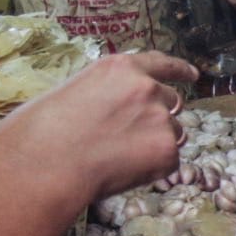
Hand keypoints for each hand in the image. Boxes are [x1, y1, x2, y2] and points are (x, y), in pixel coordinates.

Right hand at [0, 52, 197, 206]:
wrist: (43, 166)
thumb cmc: (42, 132)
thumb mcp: (73, 92)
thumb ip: (107, 92)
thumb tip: (118, 107)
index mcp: (121, 68)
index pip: (161, 63)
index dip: (180, 70)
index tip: (193, 74)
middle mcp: (147, 88)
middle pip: (171, 101)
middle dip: (159, 116)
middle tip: (134, 134)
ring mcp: (160, 119)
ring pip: (173, 132)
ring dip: (155, 142)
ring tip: (117, 155)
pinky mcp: (166, 150)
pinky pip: (169, 161)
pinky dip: (152, 168)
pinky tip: (122, 171)